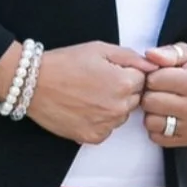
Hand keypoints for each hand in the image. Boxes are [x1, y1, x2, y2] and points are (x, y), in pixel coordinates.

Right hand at [26, 42, 157, 145]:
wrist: (33, 83)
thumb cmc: (64, 63)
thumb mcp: (99, 49)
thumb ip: (130, 57)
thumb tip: (153, 66)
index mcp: (123, 83)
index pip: (143, 80)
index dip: (126, 72)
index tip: (109, 70)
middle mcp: (118, 108)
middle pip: (134, 99)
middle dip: (122, 90)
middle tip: (97, 81)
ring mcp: (106, 126)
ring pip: (121, 116)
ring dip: (112, 106)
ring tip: (88, 94)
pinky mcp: (92, 137)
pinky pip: (106, 130)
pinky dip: (99, 121)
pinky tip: (83, 107)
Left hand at [140, 43, 186, 146]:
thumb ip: (168, 52)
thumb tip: (149, 55)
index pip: (153, 81)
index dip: (150, 75)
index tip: (158, 74)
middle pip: (150, 102)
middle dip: (149, 93)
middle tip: (159, 89)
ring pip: (151, 122)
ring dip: (151, 112)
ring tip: (162, 101)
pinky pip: (158, 137)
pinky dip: (157, 127)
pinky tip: (166, 115)